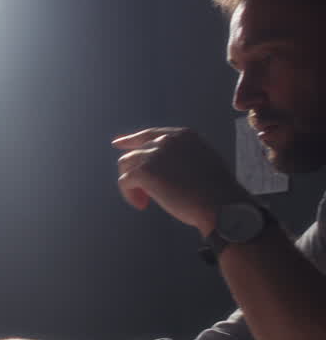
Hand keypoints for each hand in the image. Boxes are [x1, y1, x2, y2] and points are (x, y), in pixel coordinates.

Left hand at [112, 127, 249, 234]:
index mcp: (183, 135)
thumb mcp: (202, 163)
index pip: (149, 134)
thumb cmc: (216, 192)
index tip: (118, 144)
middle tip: (143, 192)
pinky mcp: (144, 171)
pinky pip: (124, 181)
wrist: (221, 204)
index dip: (131, 140)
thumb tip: (162, 168)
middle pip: (135, 152)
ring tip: (146, 201)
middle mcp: (166, 140)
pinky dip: (130, 194)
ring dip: (133, 184)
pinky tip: (142, 205)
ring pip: (126, 165)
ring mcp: (154, 154)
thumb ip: (182, 158)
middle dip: (135, 172)